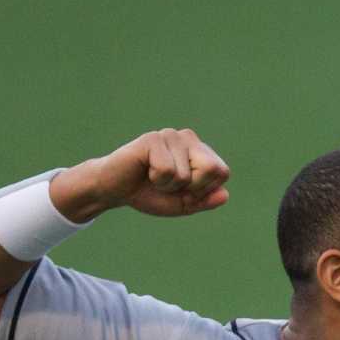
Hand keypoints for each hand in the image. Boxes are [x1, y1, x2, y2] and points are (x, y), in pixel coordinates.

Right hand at [51, 128, 230, 221]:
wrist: (115, 191)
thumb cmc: (150, 194)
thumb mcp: (182, 204)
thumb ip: (204, 200)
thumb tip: (224, 195)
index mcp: (200, 151)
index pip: (222, 173)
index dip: (203, 190)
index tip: (183, 189)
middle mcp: (188, 138)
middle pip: (212, 169)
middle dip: (191, 188)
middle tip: (169, 184)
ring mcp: (170, 135)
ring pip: (186, 175)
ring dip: (168, 186)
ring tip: (154, 177)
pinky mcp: (153, 139)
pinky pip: (167, 171)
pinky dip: (156, 180)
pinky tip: (145, 171)